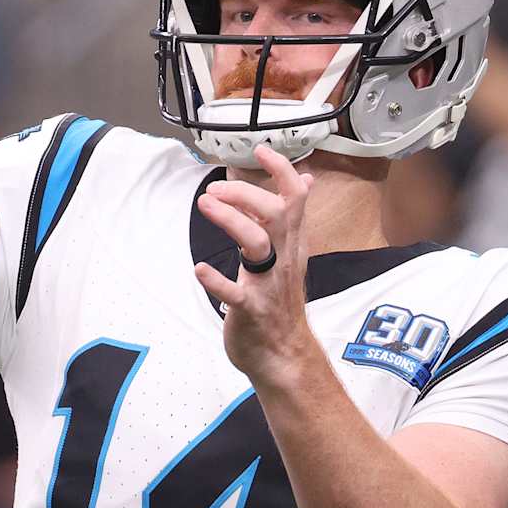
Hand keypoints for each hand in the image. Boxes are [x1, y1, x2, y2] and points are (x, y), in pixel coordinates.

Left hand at [193, 144, 323, 386]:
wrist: (284, 357)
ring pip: (258, 244)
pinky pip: (236, 294)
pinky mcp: (251, 311)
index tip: (260, 150)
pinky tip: (201, 269)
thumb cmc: (280, 302)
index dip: (281, 171)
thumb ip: (292, 217)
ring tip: (206, 205)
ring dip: (231, 221)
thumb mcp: (292, 254)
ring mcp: (268, 285)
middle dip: (246, 193)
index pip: (295, 199)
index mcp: (291, 245)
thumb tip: (306, 180)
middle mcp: (283, 260)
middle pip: (277, 214)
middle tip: (216, 189)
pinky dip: (217, 281)